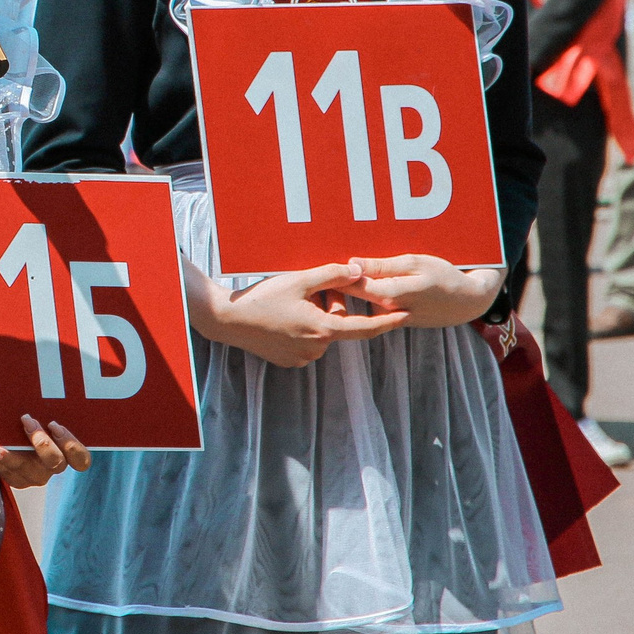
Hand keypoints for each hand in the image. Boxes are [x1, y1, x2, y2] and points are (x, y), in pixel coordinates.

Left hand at [0, 414, 89, 487]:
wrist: (14, 434)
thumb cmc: (38, 418)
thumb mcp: (45, 412)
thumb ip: (47, 407)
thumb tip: (41, 379)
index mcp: (68, 452)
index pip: (81, 459)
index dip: (70, 445)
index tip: (54, 425)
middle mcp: (55, 466)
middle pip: (56, 463)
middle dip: (42, 443)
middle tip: (28, 422)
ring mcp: (36, 475)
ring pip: (29, 471)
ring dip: (14, 456)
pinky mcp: (18, 479)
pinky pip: (10, 475)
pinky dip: (0, 461)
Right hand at [191, 264, 409, 367]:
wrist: (228, 320)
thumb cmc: (263, 298)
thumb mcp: (299, 280)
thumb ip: (332, 275)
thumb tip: (358, 272)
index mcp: (323, 329)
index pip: (365, 328)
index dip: (387, 322)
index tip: (405, 316)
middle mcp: (317, 349)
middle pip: (338, 324)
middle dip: (331, 305)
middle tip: (307, 289)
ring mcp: (302, 358)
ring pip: (322, 332)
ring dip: (315, 317)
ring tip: (289, 303)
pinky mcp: (290, 361)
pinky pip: (307, 342)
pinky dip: (302, 328)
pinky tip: (282, 317)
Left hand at [324, 256, 503, 329]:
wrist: (468, 303)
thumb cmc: (444, 277)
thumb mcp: (415, 263)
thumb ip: (382, 266)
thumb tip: (352, 263)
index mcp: (393, 295)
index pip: (353, 286)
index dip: (334, 276)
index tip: (317, 264)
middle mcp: (389, 311)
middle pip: (353, 298)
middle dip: (334, 284)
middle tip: (316, 268)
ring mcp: (392, 319)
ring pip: (360, 305)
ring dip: (346, 292)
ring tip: (330, 276)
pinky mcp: (396, 321)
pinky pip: (372, 308)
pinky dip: (362, 298)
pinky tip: (352, 285)